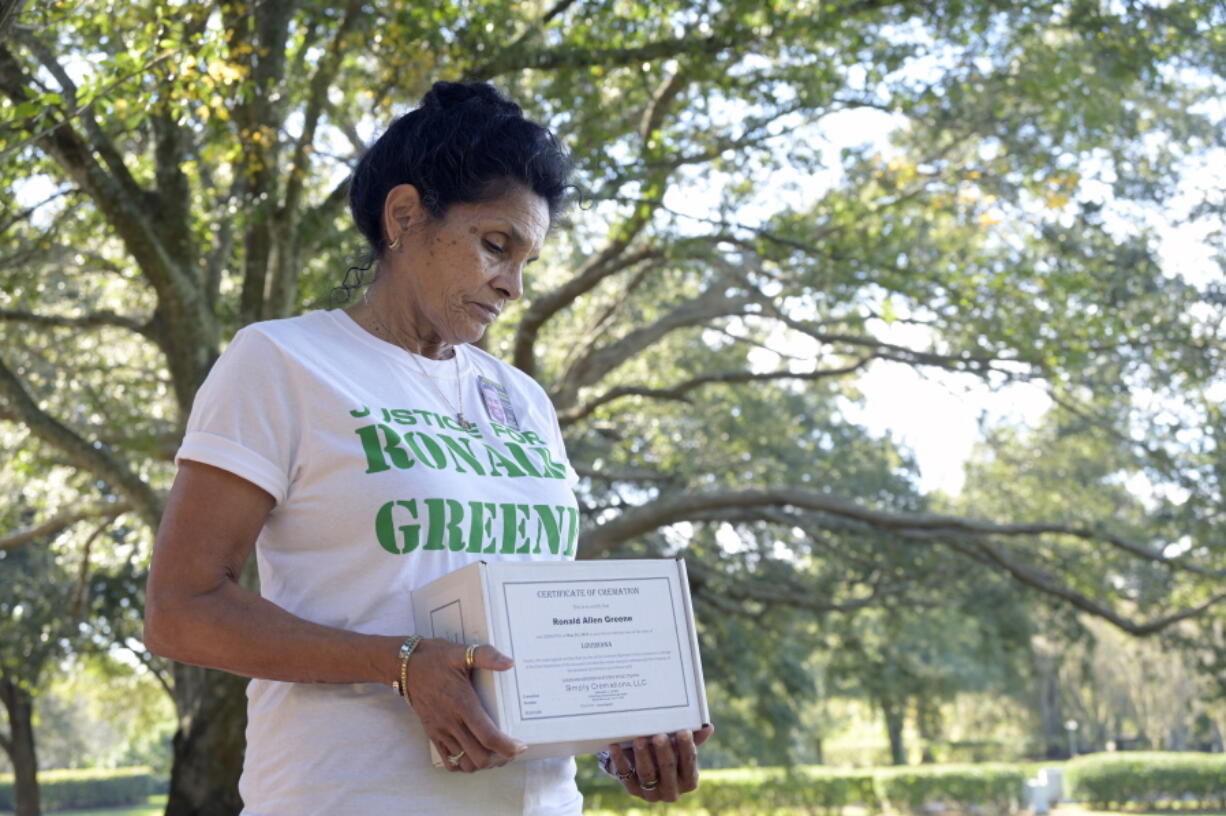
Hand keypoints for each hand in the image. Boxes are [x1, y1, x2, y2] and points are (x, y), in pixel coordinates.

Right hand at [406, 639, 525, 772]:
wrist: (404, 665)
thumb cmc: (434, 658)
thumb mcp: (461, 652)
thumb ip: (486, 656)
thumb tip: (509, 662)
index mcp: (463, 704)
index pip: (488, 736)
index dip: (508, 747)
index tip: (521, 745)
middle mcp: (452, 722)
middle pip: (480, 757)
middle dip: (499, 758)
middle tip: (510, 748)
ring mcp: (441, 731)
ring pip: (465, 763)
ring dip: (483, 763)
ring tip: (495, 753)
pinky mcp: (432, 734)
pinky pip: (448, 761)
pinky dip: (463, 764)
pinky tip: (473, 754)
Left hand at [603, 723, 714, 802]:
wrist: (645, 765)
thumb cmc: (668, 753)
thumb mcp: (680, 747)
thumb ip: (692, 738)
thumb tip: (708, 727)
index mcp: (689, 780)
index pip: (689, 764)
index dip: (686, 748)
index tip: (683, 732)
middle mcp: (672, 790)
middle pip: (668, 769)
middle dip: (664, 752)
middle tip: (659, 736)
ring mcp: (651, 793)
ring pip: (647, 774)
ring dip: (643, 756)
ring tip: (640, 739)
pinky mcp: (633, 789)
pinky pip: (625, 776)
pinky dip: (620, 760)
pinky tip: (616, 746)